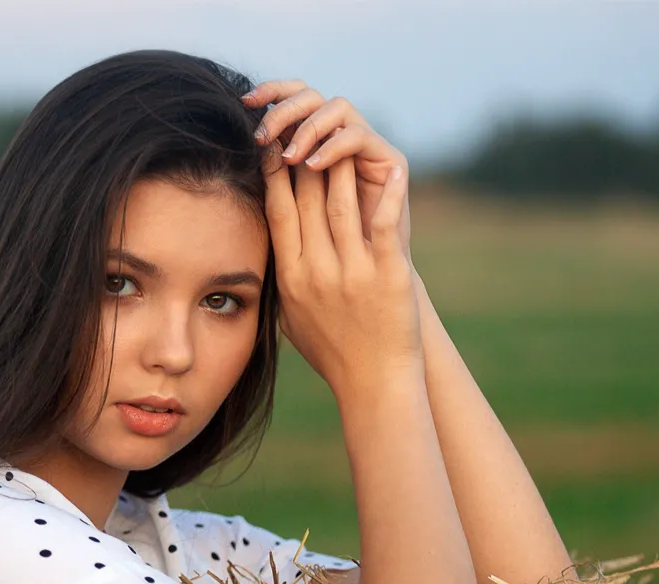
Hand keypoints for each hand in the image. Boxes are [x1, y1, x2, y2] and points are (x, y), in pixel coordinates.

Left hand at [243, 81, 411, 260]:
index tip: (244, 102)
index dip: (269, 93)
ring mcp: (367, 147)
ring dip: (308, 128)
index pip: (290, 99)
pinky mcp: (391, 160)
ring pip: (336, 108)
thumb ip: (273, 186)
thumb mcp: (289, 217)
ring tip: (290, 156)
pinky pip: (359, 137)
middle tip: (262, 134)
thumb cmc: (324, 258)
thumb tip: (238, 158)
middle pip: (310, 95)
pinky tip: (314, 164)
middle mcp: (341, 138)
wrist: (371, 282)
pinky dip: (335, 146)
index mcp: (314, 142)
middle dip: (282, 110)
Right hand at [260, 138, 419, 401]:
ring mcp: (353, 272)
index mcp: (290, 277)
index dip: (274, 173)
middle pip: (307, 200)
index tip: (272, 144)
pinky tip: (390, 170)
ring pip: (340, 204)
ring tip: (340, 134)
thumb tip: (268, 246)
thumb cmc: (333, 351)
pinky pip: (385, 226)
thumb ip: (281, 278)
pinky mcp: (388, 275)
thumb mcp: (291, 317)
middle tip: (304, 125)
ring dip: (338, 164)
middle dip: (303, 157)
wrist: (373, 383)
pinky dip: (388, 196)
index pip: (278, 212)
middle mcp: (316, 271)